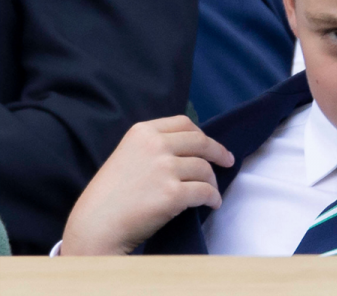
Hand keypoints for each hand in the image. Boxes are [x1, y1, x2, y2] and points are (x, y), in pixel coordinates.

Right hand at [61, 116, 233, 254]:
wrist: (95, 226)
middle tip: (227, 161)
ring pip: (204, 169)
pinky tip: (211, 203)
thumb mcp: (127, 156)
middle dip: (218, 152)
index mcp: (142, 132)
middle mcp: (155, 145)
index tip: (210, 145)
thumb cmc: (109, 196)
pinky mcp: (173, 193)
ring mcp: (165, 168)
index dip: (202, 134)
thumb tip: (191, 148)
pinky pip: (205, 192)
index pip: (184, 123)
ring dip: (213, 182)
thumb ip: (153, 147)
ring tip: (212, 192)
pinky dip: (212, 198)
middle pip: (200, 142)